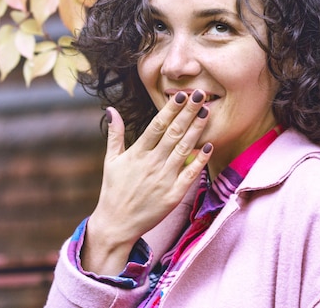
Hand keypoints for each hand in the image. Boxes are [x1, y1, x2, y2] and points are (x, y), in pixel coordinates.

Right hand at [81, 90, 212, 274]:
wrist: (117, 224)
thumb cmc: (113, 190)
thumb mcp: (111, 160)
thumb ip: (115, 134)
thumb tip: (112, 109)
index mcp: (137, 153)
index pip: (157, 126)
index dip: (170, 110)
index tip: (180, 95)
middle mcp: (151, 164)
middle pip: (173, 133)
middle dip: (187, 113)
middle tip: (200, 94)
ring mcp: (163, 179)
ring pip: (183, 150)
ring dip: (196, 130)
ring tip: (206, 112)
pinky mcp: (173, 195)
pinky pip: (190, 175)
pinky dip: (199, 161)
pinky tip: (208, 146)